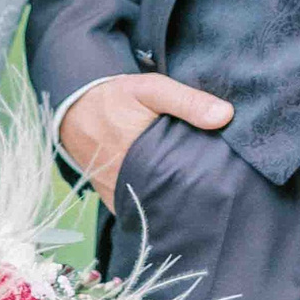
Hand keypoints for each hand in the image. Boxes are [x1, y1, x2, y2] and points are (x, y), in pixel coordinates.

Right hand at [59, 72, 232, 212]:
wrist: (73, 106)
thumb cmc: (114, 97)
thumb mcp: (151, 89)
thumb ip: (187, 101)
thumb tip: (226, 115)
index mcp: (141, 160)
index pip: (181, 188)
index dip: (203, 190)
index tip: (224, 187)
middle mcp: (127, 185)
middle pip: (169, 203)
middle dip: (191, 201)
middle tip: (216, 195)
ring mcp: (117, 196)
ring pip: (153, 209)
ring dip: (171, 205)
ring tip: (199, 200)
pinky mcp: (111, 199)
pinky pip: (137, 210)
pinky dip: (152, 206)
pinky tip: (171, 199)